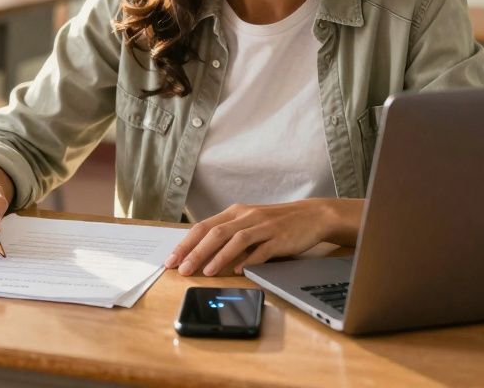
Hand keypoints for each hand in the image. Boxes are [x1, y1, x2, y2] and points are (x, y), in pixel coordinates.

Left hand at [164, 199, 363, 276]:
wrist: (311, 215)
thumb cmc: (275, 223)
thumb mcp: (248, 224)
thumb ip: (228, 236)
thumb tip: (202, 255)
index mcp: (235, 212)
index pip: (203, 227)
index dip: (185, 244)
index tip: (171, 260)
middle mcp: (246, 216)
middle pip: (214, 233)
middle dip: (195, 252)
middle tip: (181, 269)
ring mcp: (263, 226)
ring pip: (235, 239)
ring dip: (218, 257)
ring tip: (205, 272)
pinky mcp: (280, 238)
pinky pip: (261, 250)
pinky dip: (249, 260)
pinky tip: (238, 270)